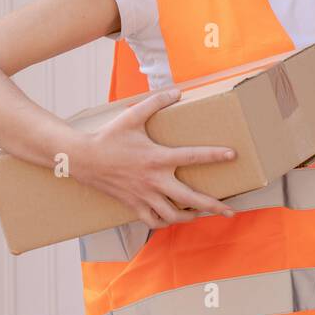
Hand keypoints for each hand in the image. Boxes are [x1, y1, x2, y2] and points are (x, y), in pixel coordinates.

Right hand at [70, 86, 239, 229]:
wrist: (81, 159)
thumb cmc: (108, 136)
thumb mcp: (132, 115)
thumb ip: (156, 102)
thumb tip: (177, 91)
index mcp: (157, 157)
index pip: (193, 156)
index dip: (214, 155)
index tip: (232, 155)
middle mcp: (153, 180)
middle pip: (189, 198)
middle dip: (213, 206)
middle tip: (230, 211)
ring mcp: (143, 195)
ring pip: (172, 215)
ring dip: (191, 217)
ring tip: (204, 214)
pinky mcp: (133, 204)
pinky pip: (153, 220)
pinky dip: (165, 223)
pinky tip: (173, 219)